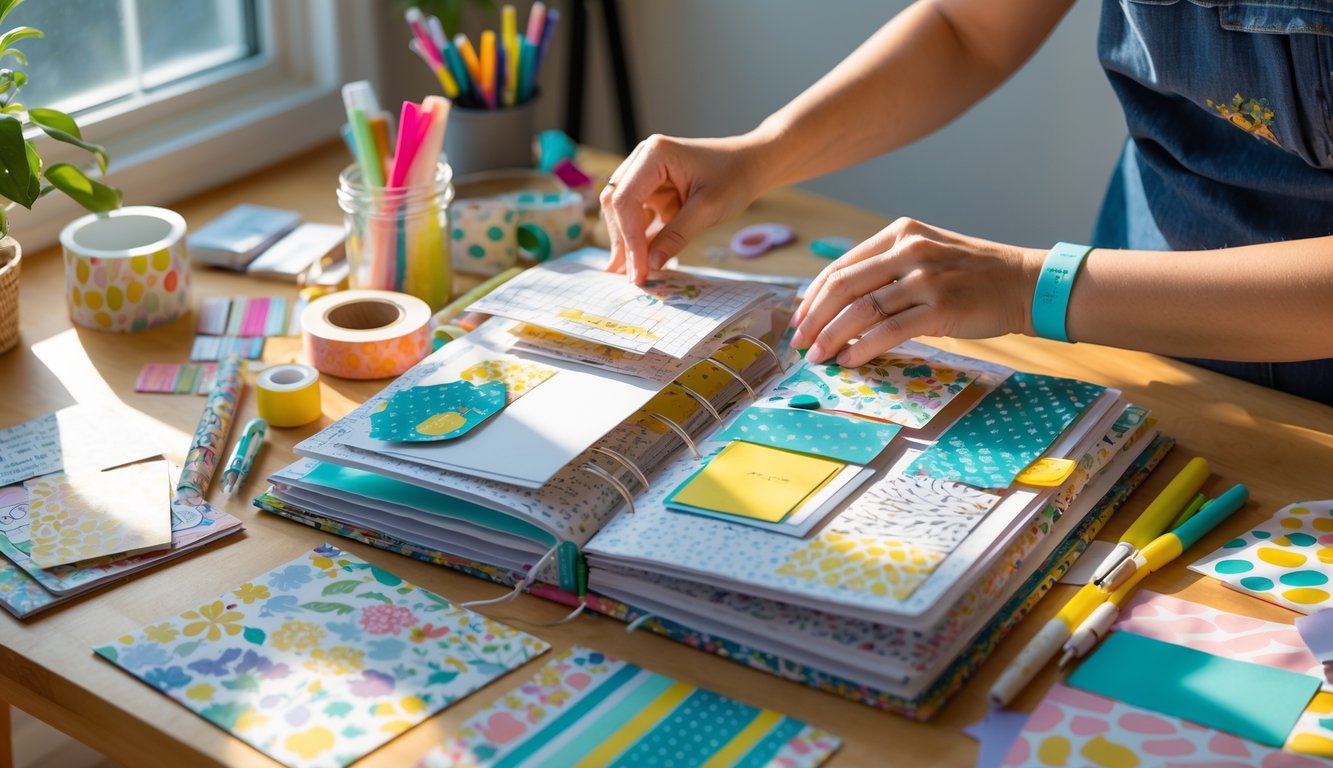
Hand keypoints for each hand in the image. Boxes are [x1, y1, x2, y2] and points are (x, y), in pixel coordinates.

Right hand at [601, 134, 764, 283]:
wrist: (752, 164)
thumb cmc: (735, 177)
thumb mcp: (708, 209)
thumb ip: (676, 236)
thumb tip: (650, 266)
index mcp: (654, 155)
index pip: (626, 200)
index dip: (629, 239)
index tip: (638, 270)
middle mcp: (642, 160)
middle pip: (617, 205)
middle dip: (623, 242)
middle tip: (632, 278)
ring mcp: (645, 174)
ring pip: (623, 213)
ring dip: (627, 243)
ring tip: (631, 274)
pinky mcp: (652, 190)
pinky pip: (637, 216)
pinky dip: (639, 239)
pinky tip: (640, 263)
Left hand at [790, 217, 1041, 365]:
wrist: (1026, 284)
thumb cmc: (973, 275)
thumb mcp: (927, 255)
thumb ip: (886, 271)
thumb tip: (840, 305)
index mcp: (900, 234)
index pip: (840, 266)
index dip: (812, 296)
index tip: (797, 320)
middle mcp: (909, 249)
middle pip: (843, 287)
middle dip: (813, 319)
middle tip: (798, 344)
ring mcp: (925, 277)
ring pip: (861, 310)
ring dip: (832, 337)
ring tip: (818, 357)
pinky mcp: (940, 307)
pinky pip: (889, 330)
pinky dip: (863, 347)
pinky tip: (849, 360)